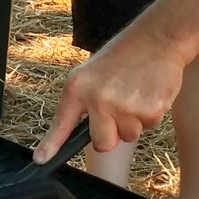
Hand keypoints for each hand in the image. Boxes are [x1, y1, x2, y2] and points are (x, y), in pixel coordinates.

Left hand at [33, 26, 181, 161]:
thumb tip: (82, 132)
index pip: (62, 123)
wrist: (157, 37)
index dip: (51, 145)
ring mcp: (123, 106)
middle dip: (112, 134)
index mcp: (79, 87)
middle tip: (119, 109)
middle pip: (103, 143)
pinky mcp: (149, 110)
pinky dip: (151, 114)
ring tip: (136, 93)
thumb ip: (86, 100)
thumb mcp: (93, 72)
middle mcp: (98, 98)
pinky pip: (148, 127)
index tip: (41, 160)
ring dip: (134, 122)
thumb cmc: (125, 56)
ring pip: (128, 136)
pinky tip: (149, 91)